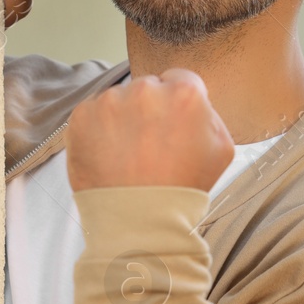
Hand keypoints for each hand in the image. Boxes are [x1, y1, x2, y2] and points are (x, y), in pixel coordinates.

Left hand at [65, 69, 234, 192]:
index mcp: (184, 94)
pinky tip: (110, 156)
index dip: (178, 104)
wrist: (139, 224)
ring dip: (123, 119)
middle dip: (150, 110)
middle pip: (148, 87)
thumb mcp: (222, 149)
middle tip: (151, 145)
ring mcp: (110, 103)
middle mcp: (145, 90)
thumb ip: (209, 113)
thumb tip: (194, 102)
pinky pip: (93, 114)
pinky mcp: (81, 118)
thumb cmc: (182, 190)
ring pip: (119, 100)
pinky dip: (98, 131)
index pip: (180, 79)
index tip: (172, 125)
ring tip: (129, 155)